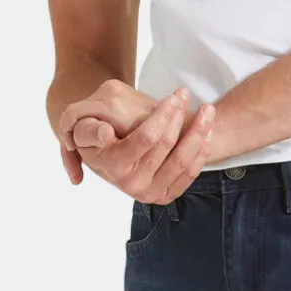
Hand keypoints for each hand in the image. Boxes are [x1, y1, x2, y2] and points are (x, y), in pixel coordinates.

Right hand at [59, 80, 214, 200]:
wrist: (108, 158)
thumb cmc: (96, 136)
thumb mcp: (83, 130)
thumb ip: (89, 129)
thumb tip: (106, 133)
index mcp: (113, 167)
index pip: (146, 138)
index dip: (163, 115)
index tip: (174, 96)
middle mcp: (132, 185)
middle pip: (167, 147)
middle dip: (181, 117)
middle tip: (188, 95)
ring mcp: (150, 194)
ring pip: (183, 160)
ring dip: (199, 132)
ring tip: (208, 110)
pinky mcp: (165, 196)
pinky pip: (190, 174)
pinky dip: (201, 151)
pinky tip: (207, 130)